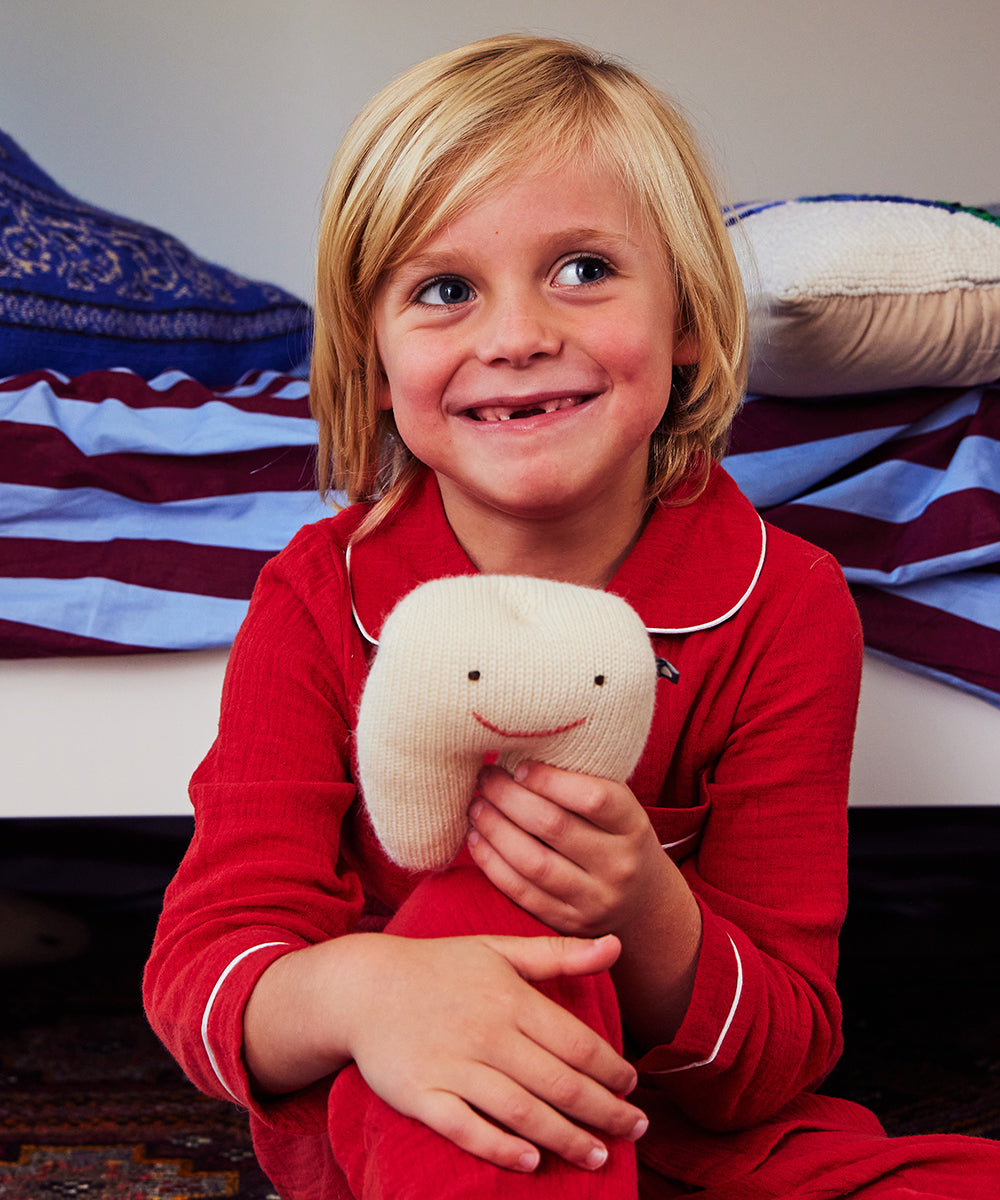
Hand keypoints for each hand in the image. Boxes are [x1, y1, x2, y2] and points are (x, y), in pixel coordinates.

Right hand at [341, 931, 646, 1171]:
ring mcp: (453, 1067)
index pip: (577, 1043)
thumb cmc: (439, 967)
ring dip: (566, 1138)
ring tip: (597, 1156)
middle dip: (604, 1111)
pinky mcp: (421, 1096)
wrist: (364, 987)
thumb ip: (558, 953)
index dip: (611, 1070)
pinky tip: (531, 1162)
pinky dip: (500, 1147)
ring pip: (522, 1111)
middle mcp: (487, 1034)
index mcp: (510, 998)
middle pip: (559, 1083)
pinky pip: (466, 1129)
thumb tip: (615, 946)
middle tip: (634, 1130)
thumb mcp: (499, 948)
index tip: (633, 1087)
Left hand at [467, 762, 703, 1047]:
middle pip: (554, 827)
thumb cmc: (618, 840)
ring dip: (495, 830)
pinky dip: (492, 864)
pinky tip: (477, 839)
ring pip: (533, 862)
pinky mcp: (568, 923)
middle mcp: (618, 865)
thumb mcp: (620, 811)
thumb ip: (583, 785)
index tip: (520, 765)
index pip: (593, 798)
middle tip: (486, 777)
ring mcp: (594, 899)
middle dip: (509, 797)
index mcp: (633, 827)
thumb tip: (523, 749)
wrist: (644, 905)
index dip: (550, 779)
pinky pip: (521, 893)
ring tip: (476, 806)